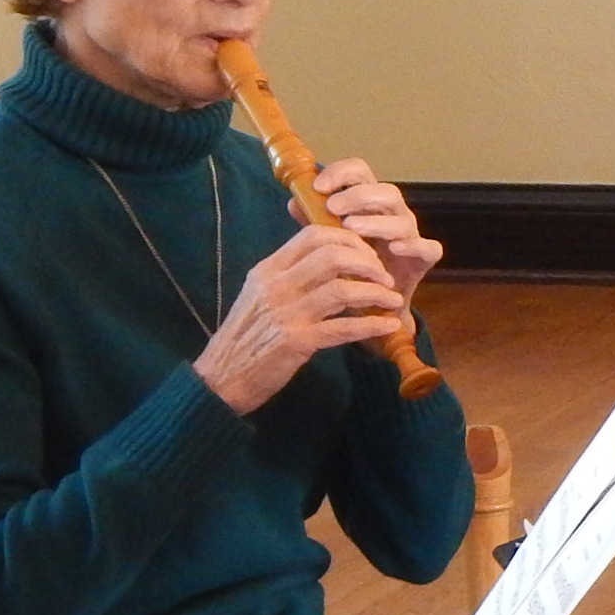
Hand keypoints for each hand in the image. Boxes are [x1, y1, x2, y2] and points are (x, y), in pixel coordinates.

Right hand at [194, 226, 409, 414]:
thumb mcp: (260, 296)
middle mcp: (276, 286)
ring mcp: (285, 313)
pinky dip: (371, 325)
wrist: (220, 379)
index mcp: (268, 270)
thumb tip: (329, 258)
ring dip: (375, 293)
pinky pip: (342, 327)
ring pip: (342, 289)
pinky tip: (389, 326)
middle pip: (332, 256)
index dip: (349, 239)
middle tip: (385, 277)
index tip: (368, 254)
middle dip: (368, 263)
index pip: (313, 236)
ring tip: (393, 300)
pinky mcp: (295, 342)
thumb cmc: (246, 337)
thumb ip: (290, 276)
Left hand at [310, 159, 441, 300]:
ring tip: (351, 228)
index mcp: (369, 203)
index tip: (318, 186)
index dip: (341, 173)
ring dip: (376, 221)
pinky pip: (428, 248)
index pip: (361, 173)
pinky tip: (394, 248)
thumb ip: (315, 220)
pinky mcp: (423, 259)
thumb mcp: (329, 240)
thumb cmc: (351, 266)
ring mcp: (410, 235)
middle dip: (358, 196)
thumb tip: (294, 201)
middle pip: (386, 191)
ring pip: (403, 219)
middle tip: (332, 207)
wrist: (373, 305)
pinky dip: (413, 245)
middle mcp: (393, 214)